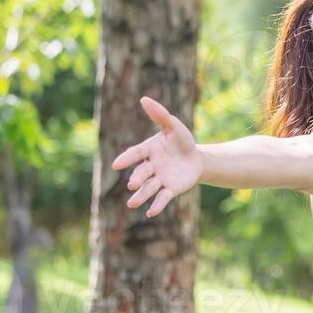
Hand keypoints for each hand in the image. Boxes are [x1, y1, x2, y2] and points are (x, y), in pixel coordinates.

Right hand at [111, 95, 202, 217]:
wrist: (196, 158)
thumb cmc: (181, 140)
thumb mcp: (173, 126)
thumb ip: (160, 115)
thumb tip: (144, 99)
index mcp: (149, 150)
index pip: (135, 154)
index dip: (127, 159)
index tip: (116, 164)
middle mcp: (151, 166)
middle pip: (142, 173)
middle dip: (137, 178)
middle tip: (132, 185)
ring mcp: (160, 179)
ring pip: (149, 187)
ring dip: (141, 195)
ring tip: (132, 203)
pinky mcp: (170, 189)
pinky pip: (162, 198)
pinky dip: (156, 205)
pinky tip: (151, 213)